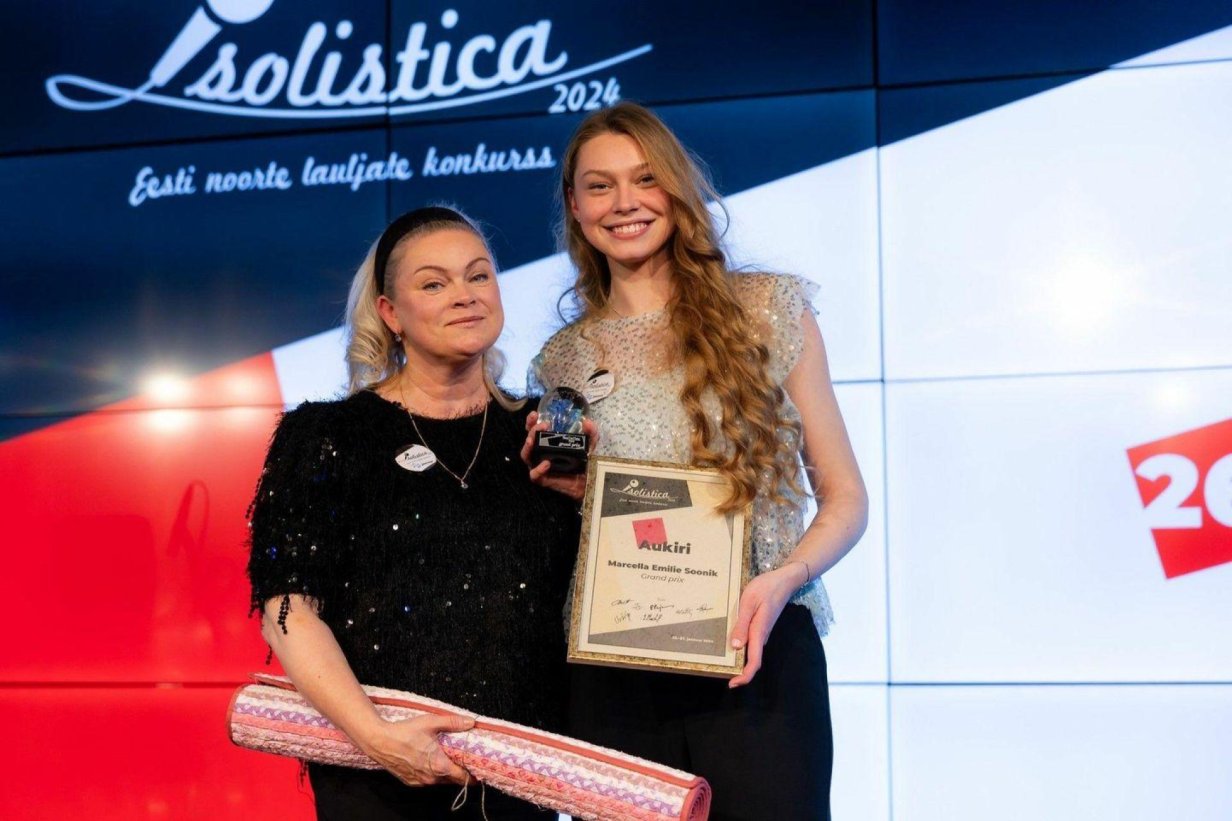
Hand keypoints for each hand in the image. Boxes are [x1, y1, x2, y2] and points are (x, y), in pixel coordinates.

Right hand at [360, 713, 474, 786]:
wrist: (379, 741)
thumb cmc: (405, 732)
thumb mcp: (431, 722)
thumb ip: (453, 722)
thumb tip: (471, 722)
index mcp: (439, 765)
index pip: (463, 777)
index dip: (472, 775)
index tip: (478, 769)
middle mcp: (431, 778)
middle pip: (452, 780)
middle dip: (460, 773)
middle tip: (464, 761)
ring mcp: (420, 781)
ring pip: (439, 781)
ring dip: (445, 773)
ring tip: (447, 759)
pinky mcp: (410, 781)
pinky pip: (427, 780)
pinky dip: (432, 774)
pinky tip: (430, 761)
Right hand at [520, 410, 597, 500]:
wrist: (589, 482)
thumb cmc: (585, 461)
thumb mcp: (590, 444)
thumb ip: (591, 432)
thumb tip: (588, 422)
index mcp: (548, 442)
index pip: (535, 430)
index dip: (532, 421)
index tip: (535, 414)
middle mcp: (541, 452)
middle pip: (529, 440)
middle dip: (531, 430)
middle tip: (542, 425)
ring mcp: (540, 465)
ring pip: (526, 455)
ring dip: (527, 447)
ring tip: (532, 441)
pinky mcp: (543, 479)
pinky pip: (534, 475)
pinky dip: (537, 469)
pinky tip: (546, 463)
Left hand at [727, 564, 804, 687]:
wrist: (784, 580)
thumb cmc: (766, 588)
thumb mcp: (749, 602)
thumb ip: (742, 623)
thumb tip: (735, 646)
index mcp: (760, 632)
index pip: (755, 661)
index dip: (744, 676)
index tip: (732, 683)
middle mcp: (762, 636)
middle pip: (751, 659)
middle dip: (737, 668)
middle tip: (719, 669)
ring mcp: (763, 632)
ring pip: (751, 650)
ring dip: (738, 657)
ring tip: (719, 656)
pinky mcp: (761, 627)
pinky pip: (751, 641)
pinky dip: (740, 645)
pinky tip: (729, 639)